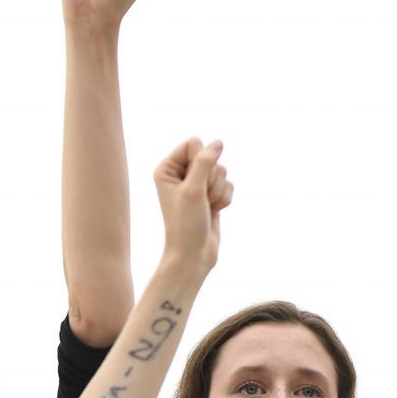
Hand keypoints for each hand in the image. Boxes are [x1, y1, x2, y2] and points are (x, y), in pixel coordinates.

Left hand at [153, 137, 233, 272]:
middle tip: (200, 199)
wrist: (193, 254)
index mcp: (167, 168)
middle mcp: (181, 173)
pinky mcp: (211, 194)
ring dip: (218, 191)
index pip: (194, 143)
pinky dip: (225, 198)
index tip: (194, 183)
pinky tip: (214, 211)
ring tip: (206, 207)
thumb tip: (218, 142)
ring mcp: (197, 184)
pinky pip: (228, 184)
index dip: (201, 160)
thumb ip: (205, 162)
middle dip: (211, 179)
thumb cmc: (186, 223)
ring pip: (222, 171)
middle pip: (210, 157)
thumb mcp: (193, 189)